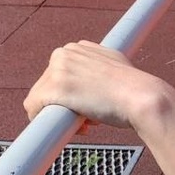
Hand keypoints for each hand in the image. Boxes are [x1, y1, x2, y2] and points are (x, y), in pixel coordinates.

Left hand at [23, 40, 162, 128]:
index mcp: (78, 47)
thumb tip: (96, 79)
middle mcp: (64, 53)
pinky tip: (70, 127)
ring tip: (86, 123)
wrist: (141, 96)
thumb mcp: (116, 65)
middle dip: (67, 105)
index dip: (74, 94)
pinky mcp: (53, 89)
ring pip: (41, 98)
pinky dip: (44, 120)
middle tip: (89, 119)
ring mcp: (57, 70)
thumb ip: (100, 66)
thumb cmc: (135, 87)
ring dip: (61, 114)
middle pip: (50, 86)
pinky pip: (33, 107)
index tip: (89, 105)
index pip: (62, 74)